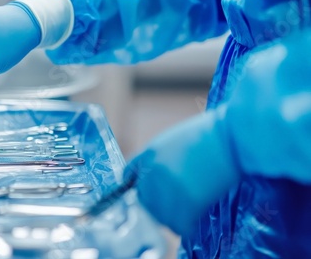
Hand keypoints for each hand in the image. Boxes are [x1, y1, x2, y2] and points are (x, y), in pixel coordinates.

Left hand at [123, 109, 239, 234]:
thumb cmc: (209, 136)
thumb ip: (158, 159)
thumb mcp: (173, 140)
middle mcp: (153, 172)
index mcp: (148, 154)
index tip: (150, 195)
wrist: (232, 138)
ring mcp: (168, 188)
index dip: (141, 188)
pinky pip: (179, 226)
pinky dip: (186, 226)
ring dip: (172, 217)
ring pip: (160, 217)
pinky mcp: (187, 202)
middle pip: (144, 201)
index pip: (129, 178)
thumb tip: (152, 178)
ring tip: (187, 210)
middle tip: (175, 205)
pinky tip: (194, 218)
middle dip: (157, 205)